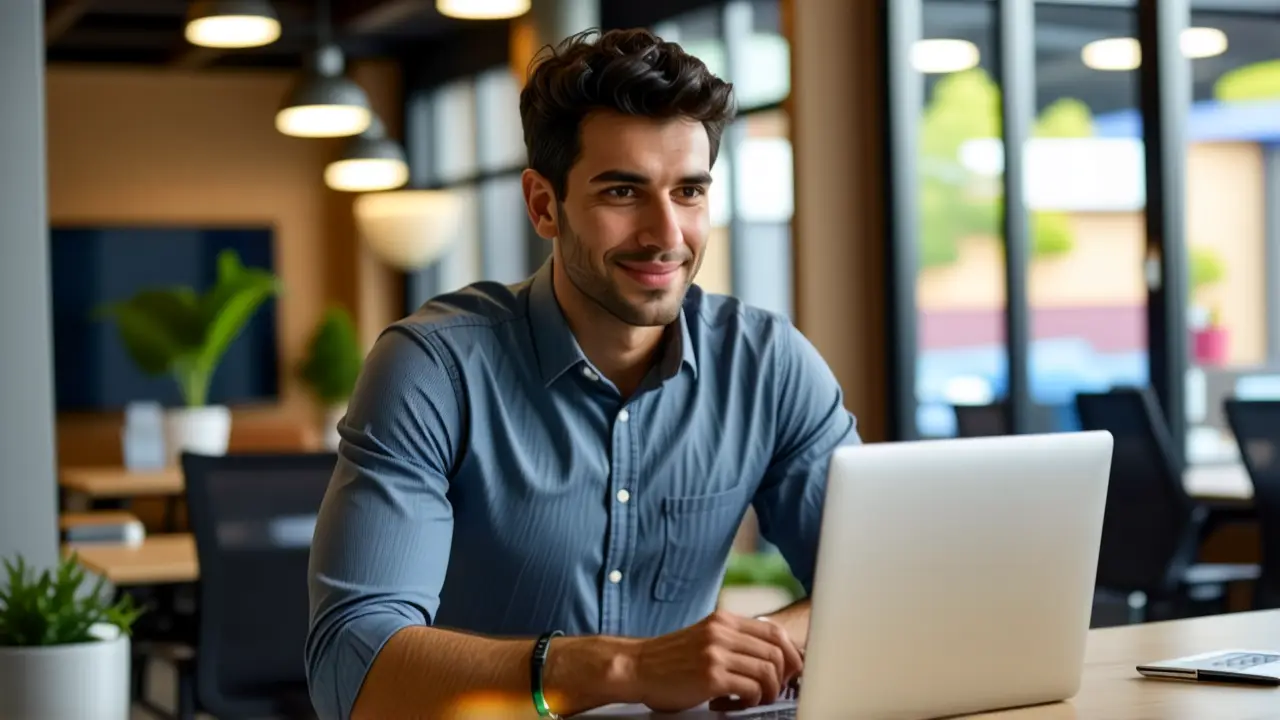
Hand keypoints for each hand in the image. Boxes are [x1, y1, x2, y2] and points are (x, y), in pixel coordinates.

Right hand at [627, 609, 803, 711]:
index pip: (775, 632)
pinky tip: (734, 704)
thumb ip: (734, 641)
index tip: (791, 672)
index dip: (792, 654)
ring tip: (752, 700)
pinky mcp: (711, 676)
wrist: (636, 667)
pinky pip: (750, 690)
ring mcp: (716, 653)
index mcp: (724, 620)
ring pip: (768, 672)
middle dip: (784, 677)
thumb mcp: (705, 638)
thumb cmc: (670, 659)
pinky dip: (750, 701)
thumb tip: (772, 658)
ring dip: (767, 692)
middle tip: (774, 691)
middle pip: (777, 652)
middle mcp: (722, 632)